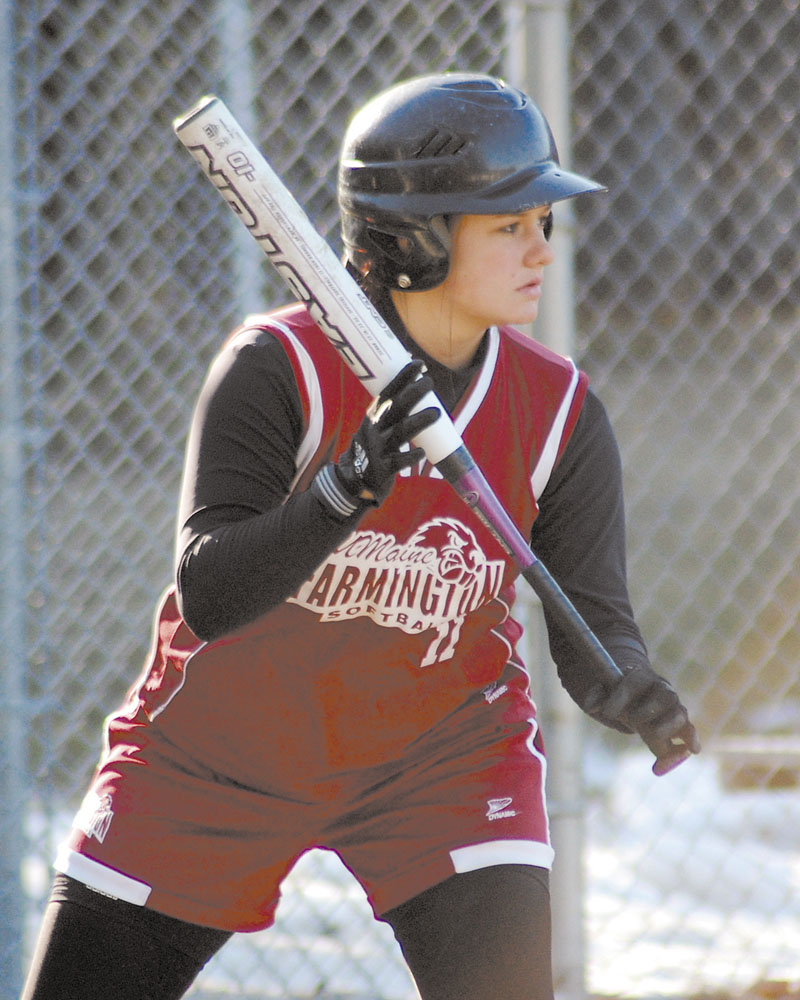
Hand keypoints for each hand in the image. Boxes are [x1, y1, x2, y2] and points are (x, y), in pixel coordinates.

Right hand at [334, 360, 439, 505]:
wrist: (352, 481)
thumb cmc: (373, 448)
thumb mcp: (377, 427)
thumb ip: (395, 411)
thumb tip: (417, 385)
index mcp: (374, 417)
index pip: (388, 392)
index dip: (402, 377)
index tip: (418, 363)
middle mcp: (374, 429)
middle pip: (395, 408)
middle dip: (413, 393)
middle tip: (429, 382)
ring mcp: (377, 449)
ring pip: (400, 432)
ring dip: (419, 421)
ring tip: (437, 413)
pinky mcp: (382, 469)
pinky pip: (398, 462)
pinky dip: (410, 457)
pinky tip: (422, 452)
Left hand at [584, 665, 700, 774]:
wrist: (640, 694)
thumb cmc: (621, 694)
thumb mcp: (606, 692)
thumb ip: (597, 696)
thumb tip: (590, 706)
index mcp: (640, 677)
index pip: (633, 684)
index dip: (621, 698)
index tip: (607, 713)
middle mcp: (662, 689)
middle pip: (663, 696)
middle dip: (647, 710)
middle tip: (632, 722)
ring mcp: (673, 706)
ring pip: (678, 713)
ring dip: (667, 727)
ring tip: (654, 737)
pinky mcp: (679, 723)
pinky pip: (689, 729)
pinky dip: (691, 739)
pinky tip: (692, 750)